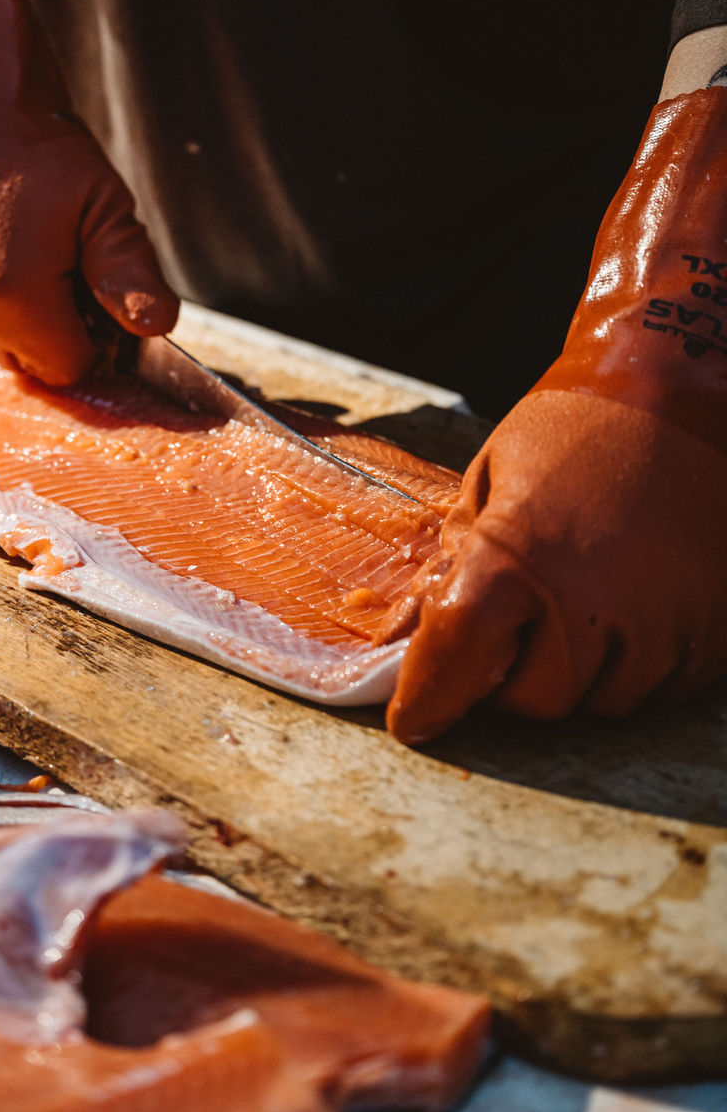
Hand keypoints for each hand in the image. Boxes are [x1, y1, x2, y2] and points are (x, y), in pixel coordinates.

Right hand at [0, 0, 177, 384]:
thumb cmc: (35, 141)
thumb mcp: (101, 201)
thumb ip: (129, 272)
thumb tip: (156, 326)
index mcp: (12, 296)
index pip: (64, 367)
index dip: (90, 339)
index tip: (95, 296)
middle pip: (20, 358)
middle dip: (49, 328)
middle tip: (62, 261)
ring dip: (6, 308)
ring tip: (20, 239)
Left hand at [388, 84, 726, 742]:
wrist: (679, 393)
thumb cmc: (571, 428)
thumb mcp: (488, 479)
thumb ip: (452, 561)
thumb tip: (414, 628)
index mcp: (516, 561)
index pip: (455, 669)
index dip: (427, 702)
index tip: (415, 718)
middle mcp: (589, 605)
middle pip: (531, 701)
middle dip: (508, 676)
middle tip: (511, 625)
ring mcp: (658, 624)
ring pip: (598, 702)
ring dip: (575, 670)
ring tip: (576, 599)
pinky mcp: (708, 633)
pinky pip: (658, 685)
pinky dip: (632, 661)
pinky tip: (626, 600)